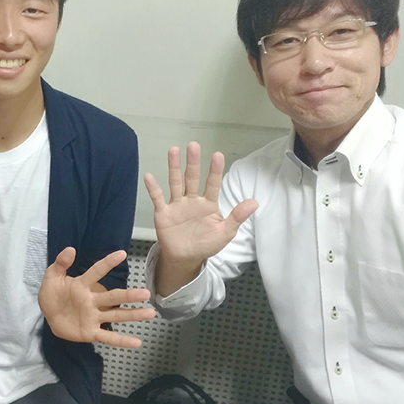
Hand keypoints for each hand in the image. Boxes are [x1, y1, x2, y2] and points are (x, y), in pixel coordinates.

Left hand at [38, 247, 154, 348]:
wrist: (47, 316)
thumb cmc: (52, 294)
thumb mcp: (52, 277)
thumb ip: (60, 264)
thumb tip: (70, 249)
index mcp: (83, 285)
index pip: (96, 272)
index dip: (107, 263)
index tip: (122, 254)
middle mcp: (93, 300)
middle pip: (114, 297)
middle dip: (130, 295)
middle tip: (146, 293)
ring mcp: (94, 316)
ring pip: (116, 315)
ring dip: (133, 315)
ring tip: (151, 313)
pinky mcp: (91, 332)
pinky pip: (108, 337)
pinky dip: (122, 340)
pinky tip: (137, 342)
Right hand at [143, 143, 257, 293]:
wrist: (185, 258)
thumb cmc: (206, 244)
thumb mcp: (225, 232)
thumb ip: (237, 216)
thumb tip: (255, 202)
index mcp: (208, 203)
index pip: (213, 184)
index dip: (215, 170)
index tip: (218, 155)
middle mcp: (192, 200)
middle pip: (192, 178)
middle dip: (193, 162)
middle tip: (193, 145)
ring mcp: (177, 204)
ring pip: (175, 182)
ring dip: (174, 167)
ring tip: (174, 150)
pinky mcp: (163, 212)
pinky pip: (157, 198)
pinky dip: (153, 188)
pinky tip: (149, 176)